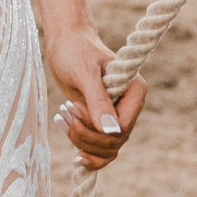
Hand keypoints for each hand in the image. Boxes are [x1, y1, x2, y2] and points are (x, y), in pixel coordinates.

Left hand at [50, 30, 145, 171]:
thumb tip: (112, 132)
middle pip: (114, 142)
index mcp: (135, 90)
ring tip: (61, 118)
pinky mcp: (104, 122)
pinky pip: (104, 151)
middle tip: (63, 112)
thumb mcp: (84, 73)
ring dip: (82, 142)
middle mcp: (131, 106)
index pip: (122, 127)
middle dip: (85, 134)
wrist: (66, 44)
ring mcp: (118, 116)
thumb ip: (98, 101)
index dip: (96, 128)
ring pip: (108, 150)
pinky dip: (87, 152)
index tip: (73, 107)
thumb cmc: (75, 51)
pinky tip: (74, 153)